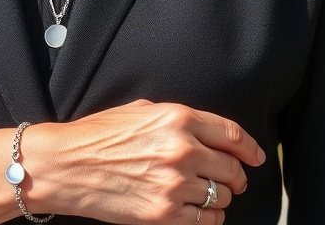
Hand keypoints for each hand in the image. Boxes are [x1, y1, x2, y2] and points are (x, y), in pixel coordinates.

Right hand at [26, 99, 264, 223]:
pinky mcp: (164, 214)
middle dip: (237, 175)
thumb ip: (177, 119)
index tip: (256, 156)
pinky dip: (210, 216)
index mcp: (177, 118)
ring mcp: (174, 184)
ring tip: (210, 193)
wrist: (68, 165)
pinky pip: (207, 219)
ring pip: (222, 195)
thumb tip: (207, 132)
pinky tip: (200, 209)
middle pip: (232, 168)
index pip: (232, 134)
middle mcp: (181, 149)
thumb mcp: (142, 110)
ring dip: (221, 196)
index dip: (250, 148)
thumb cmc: (100, 134)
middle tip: (234, 178)